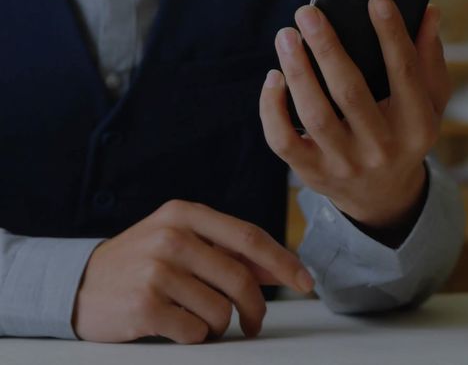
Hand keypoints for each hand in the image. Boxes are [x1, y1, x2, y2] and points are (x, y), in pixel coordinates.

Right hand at [73, 200, 313, 343]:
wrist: (77, 285)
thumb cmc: (142, 264)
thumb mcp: (183, 243)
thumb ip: (231, 253)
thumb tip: (284, 270)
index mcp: (186, 214)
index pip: (251, 238)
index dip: (284, 263)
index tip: (306, 282)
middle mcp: (172, 237)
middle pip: (241, 278)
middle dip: (256, 308)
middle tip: (253, 323)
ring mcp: (156, 271)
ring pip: (221, 310)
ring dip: (218, 325)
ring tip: (197, 320)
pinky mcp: (144, 305)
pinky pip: (195, 331)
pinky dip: (195, 337)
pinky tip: (176, 327)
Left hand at [260, 0, 450, 227]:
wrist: (383, 196)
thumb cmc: (405, 134)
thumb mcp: (430, 103)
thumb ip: (429, 59)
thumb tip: (428, 13)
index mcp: (417, 126)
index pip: (405, 73)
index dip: (392, 34)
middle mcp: (383, 148)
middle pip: (351, 92)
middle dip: (327, 47)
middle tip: (308, 12)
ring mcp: (345, 164)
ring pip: (314, 113)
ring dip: (297, 70)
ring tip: (287, 36)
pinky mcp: (312, 173)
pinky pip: (282, 139)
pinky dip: (272, 107)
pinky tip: (274, 77)